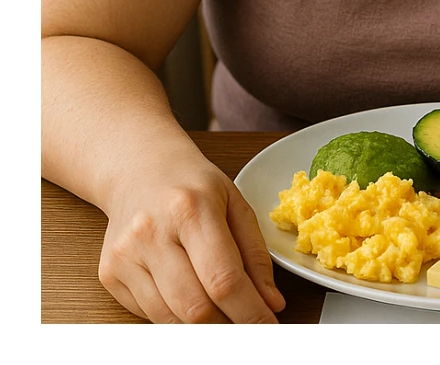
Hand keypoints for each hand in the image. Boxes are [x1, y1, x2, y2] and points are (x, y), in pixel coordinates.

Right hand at [97, 154, 284, 322]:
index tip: (269, 327)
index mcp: (191, 209)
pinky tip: (191, 300)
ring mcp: (126, 255)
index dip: (249, 312)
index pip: (223, 278)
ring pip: (170, 319)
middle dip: (228, 326)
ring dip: (204, 327)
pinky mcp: (110, 273)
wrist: (140, 169)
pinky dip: (176, 318)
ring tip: (225, 315)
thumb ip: (256, 255)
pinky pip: (149, 315)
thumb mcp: (236, 203)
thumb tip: (272, 304)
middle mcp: (153, 233)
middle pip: (195, 307)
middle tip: (249, 326)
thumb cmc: (194, 185)